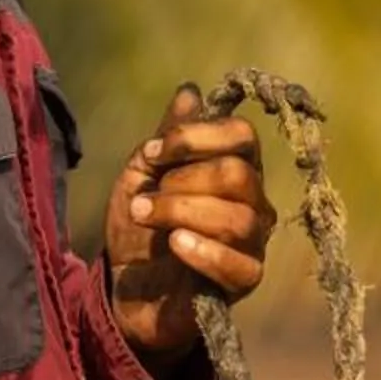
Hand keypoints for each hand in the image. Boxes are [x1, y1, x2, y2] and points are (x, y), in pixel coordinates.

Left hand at [108, 85, 276, 358]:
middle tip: (145, 198)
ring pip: (238, 218)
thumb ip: (167, 137)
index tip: (152, 152)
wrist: (127, 288)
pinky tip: (173, 246)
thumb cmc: (140, 227)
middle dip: (183, 181)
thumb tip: (189, 91)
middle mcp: (253, 201)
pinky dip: (202, 251)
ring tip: (145, 218)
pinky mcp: (244, 281)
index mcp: (234, 167)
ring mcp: (253, 243)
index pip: (241, 135)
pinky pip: (239, 264)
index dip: (196, 137)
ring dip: (181, 213)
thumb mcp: (142, 174)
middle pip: (238, 174)